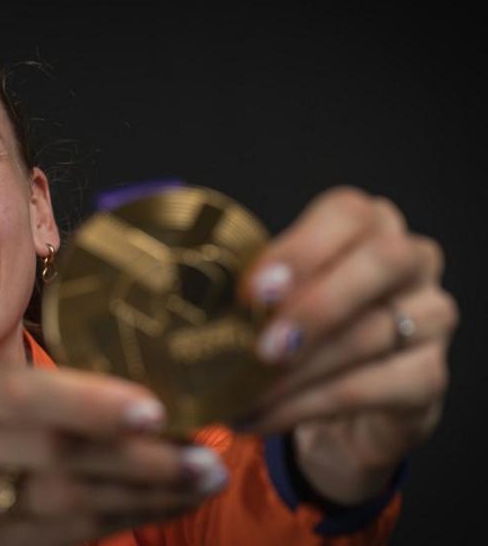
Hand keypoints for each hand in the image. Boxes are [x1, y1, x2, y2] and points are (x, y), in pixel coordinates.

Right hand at [0, 360, 228, 544]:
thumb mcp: (11, 391)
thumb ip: (67, 389)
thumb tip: (176, 378)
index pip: (22, 395)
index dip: (88, 405)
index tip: (156, 412)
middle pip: (51, 454)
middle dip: (137, 459)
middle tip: (206, 458)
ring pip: (66, 502)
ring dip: (146, 494)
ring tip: (205, 479)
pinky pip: (68, 535)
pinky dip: (128, 516)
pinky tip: (172, 502)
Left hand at [239, 186, 458, 503]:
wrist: (336, 409)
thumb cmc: (298, 337)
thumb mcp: (271, 303)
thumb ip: (253, 293)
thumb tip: (199, 304)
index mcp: (366, 225)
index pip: (347, 214)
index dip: (302, 249)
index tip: (255, 289)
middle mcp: (409, 260)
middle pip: (381, 262)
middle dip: (316, 305)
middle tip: (263, 346)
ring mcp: (431, 315)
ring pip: (373, 332)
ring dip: (300, 370)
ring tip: (244, 393)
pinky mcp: (430, 374)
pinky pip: (379, 386)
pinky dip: (312, 405)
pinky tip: (265, 416)